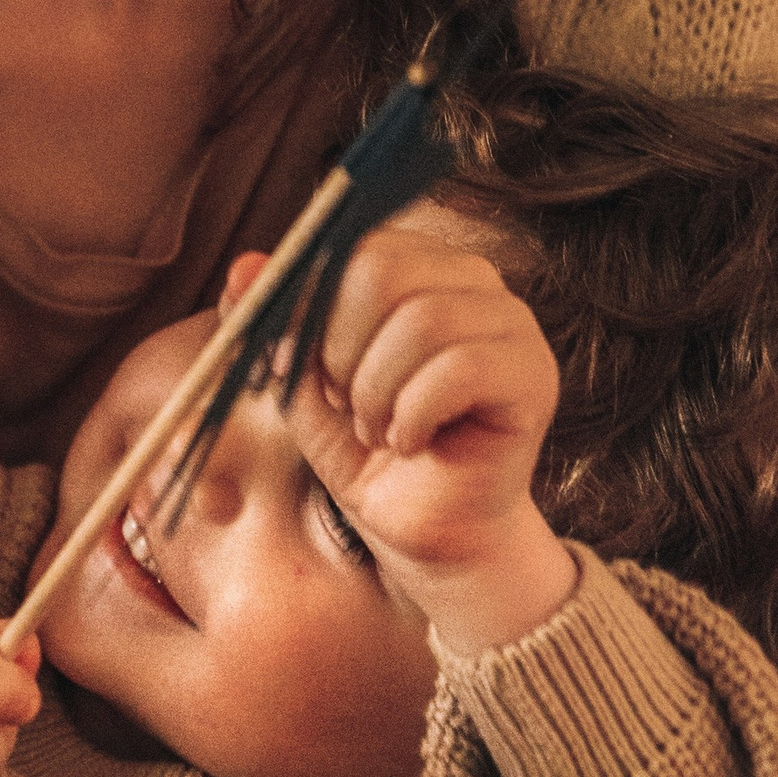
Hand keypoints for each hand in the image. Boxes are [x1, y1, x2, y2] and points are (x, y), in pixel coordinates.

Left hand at [274, 226, 576, 655]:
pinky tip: (409, 443)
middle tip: (347, 404)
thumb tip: (244, 266)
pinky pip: (460, 369)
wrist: (423, 530)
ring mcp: (511, 323)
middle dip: (341, 350)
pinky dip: (413, 414)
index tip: (300, 366)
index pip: (353, 245)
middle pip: (384, 272)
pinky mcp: (533, 374)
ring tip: (377, 430)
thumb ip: (277, 320)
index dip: (311, 309)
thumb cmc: (367, 449)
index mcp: (417, 264)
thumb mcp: (302, 381)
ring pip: (423, 321)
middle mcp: (472, 278)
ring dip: (376, 392)